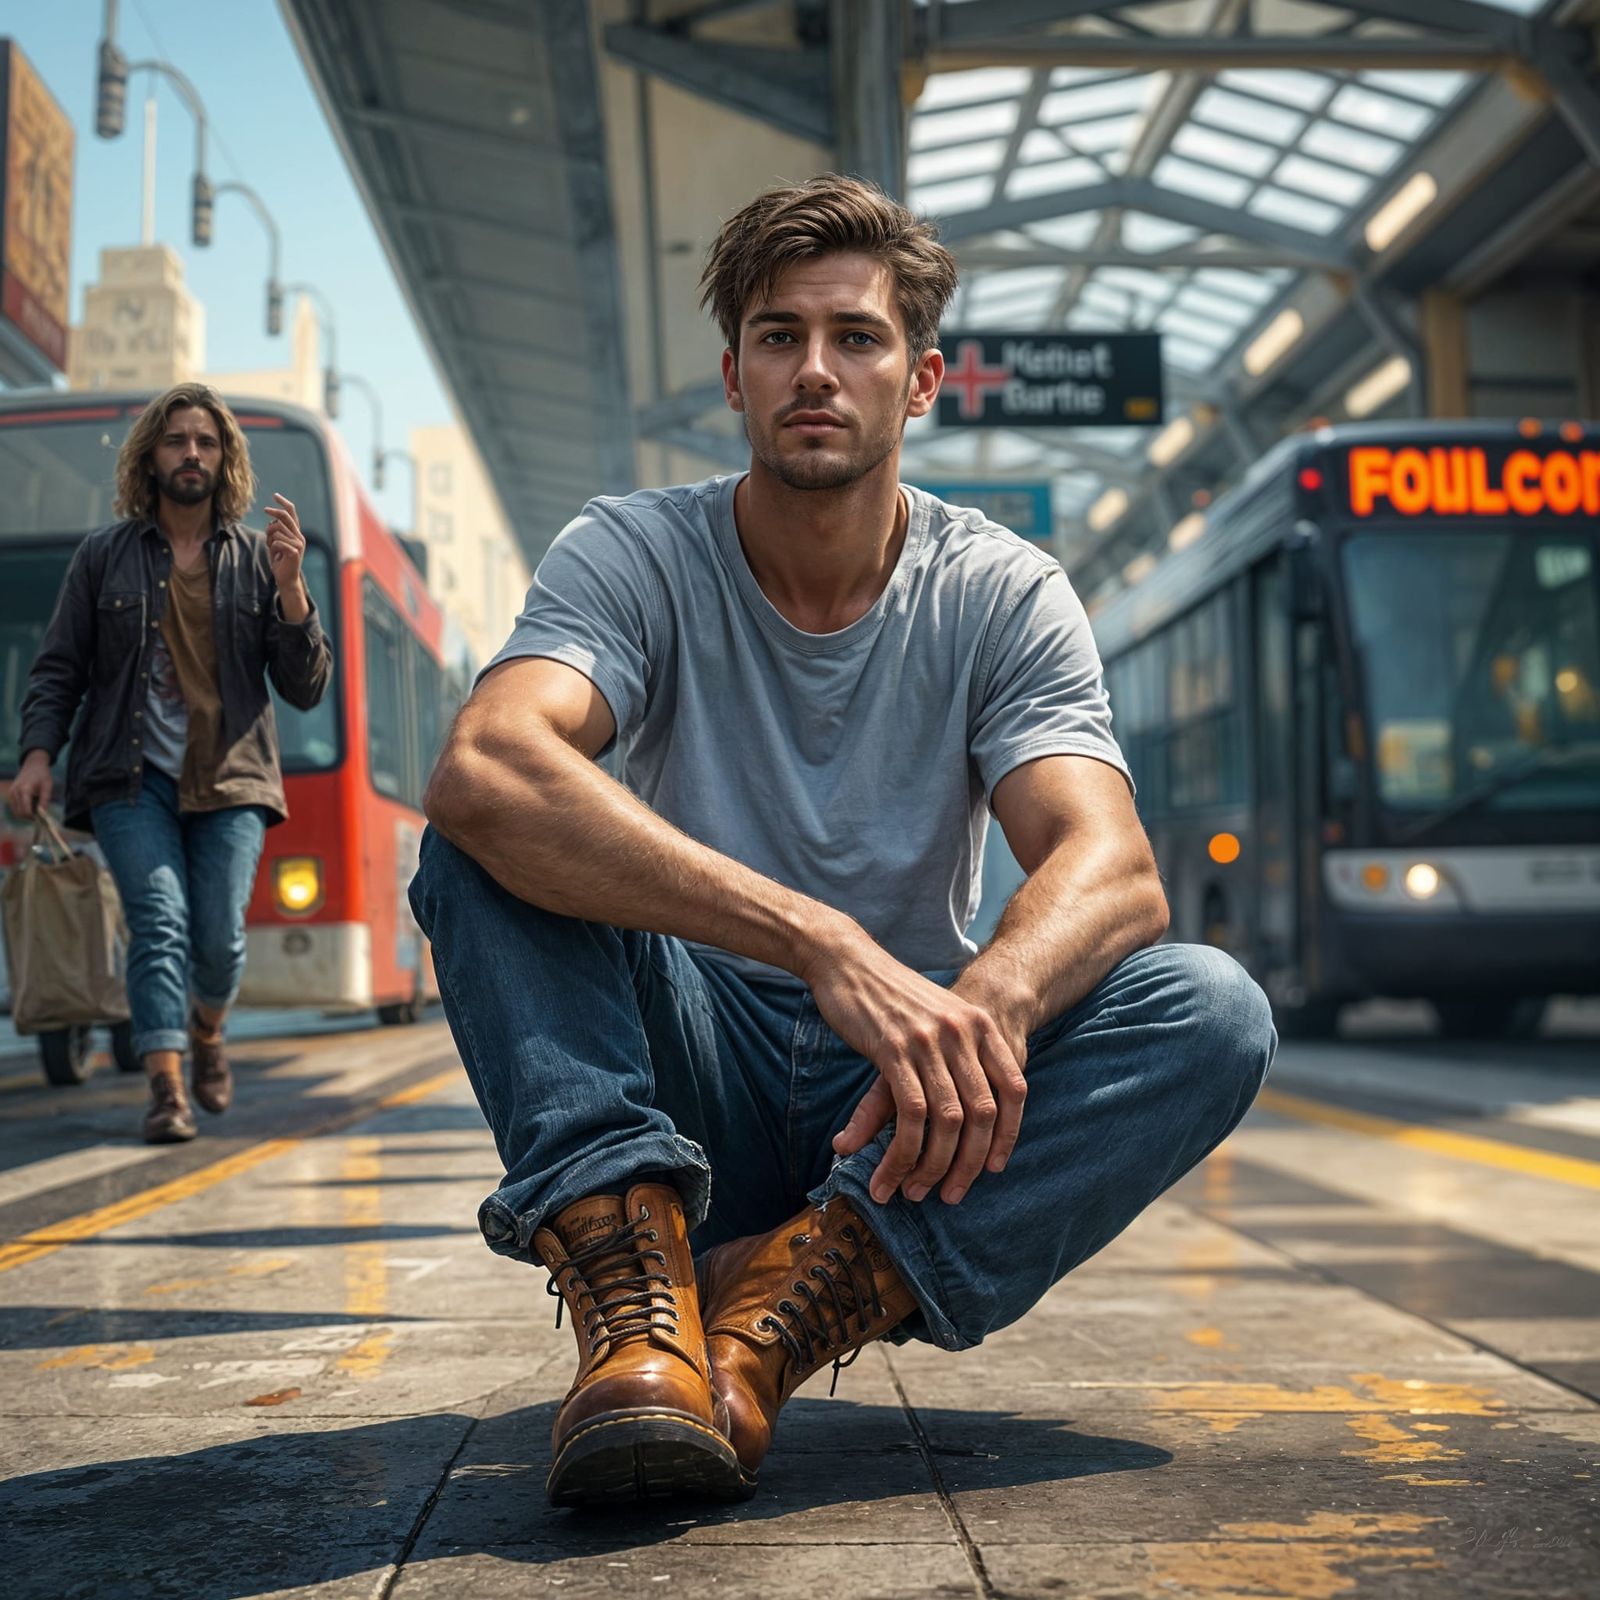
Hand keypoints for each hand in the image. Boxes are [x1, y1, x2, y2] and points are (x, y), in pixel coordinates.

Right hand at [9, 750, 52, 818]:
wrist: (33, 765)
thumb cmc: (43, 775)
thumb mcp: (48, 786)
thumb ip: (45, 800)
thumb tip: (43, 814)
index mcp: (24, 790)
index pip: (25, 810)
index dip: (33, 817)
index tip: (42, 817)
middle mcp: (15, 792)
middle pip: (19, 812)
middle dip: (29, 816)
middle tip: (40, 814)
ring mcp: (11, 792)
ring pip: (16, 811)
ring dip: (26, 813)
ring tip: (36, 808)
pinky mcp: (11, 793)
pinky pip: (15, 806)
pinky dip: (22, 808)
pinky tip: (31, 804)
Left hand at [264, 493, 305, 591]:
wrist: (286, 578)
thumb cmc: (280, 561)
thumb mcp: (275, 543)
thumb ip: (275, 532)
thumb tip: (272, 522)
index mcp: (296, 533)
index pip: (292, 514)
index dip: (284, 503)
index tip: (275, 495)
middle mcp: (299, 537)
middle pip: (285, 517)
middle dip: (274, 512)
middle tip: (265, 509)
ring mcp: (298, 544)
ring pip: (277, 530)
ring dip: (269, 538)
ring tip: (272, 547)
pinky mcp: (295, 552)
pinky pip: (278, 542)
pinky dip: (273, 547)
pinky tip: (276, 554)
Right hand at [805, 928, 1026, 1206]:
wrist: (849, 961)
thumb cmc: (893, 997)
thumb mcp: (937, 1019)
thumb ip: (955, 1058)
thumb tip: (961, 1110)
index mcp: (979, 1026)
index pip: (1013, 1090)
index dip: (1007, 1135)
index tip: (992, 1168)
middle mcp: (962, 1032)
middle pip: (981, 1113)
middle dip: (967, 1164)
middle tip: (951, 1195)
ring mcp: (929, 1040)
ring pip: (947, 1120)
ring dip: (932, 1166)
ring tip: (915, 1192)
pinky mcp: (894, 1049)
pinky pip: (910, 1114)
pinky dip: (903, 1152)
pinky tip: (890, 1171)